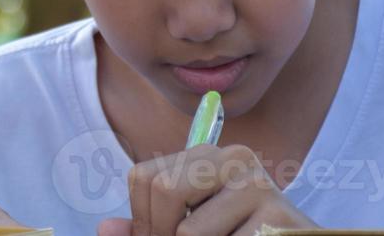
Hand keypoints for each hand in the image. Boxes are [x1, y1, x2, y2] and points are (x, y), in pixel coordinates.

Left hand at [97, 144, 314, 235]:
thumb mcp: (189, 231)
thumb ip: (148, 229)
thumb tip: (105, 227)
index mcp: (206, 156)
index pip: (142, 177)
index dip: (141, 220)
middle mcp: (233, 157)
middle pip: (163, 190)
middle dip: (161, 235)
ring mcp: (259, 184)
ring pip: (188, 232)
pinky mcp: (277, 216)